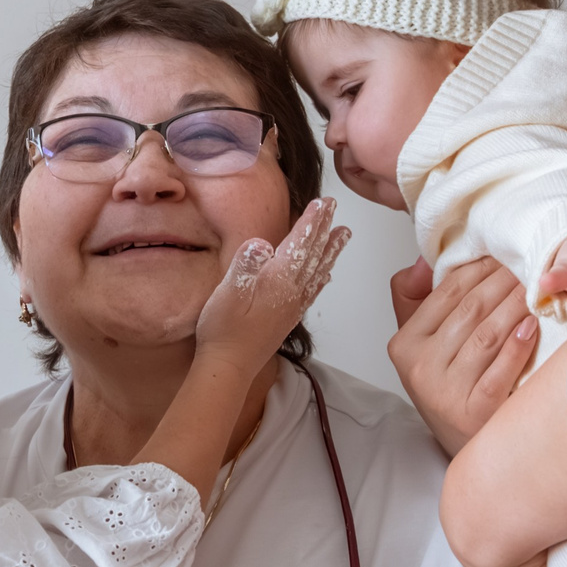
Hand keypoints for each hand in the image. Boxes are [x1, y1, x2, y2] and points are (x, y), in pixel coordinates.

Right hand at [194, 198, 349, 365]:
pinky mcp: (288, 316)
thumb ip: (244, 265)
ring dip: (330, 249)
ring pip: (317, 270)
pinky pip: (312, 290)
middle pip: (312, 253)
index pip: (299, 243)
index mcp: (277, 280)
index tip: (323, 202)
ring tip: (343, 233)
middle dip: (323, 227)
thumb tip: (261, 242)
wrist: (229, 365)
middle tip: (334, 207)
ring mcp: (292, 304)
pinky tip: (325, 273)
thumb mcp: (227, 293)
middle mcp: (291, 290)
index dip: (311, 221)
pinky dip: (321, 276)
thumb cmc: (223, 329)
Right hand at [386, 259, 536, 455]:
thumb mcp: (421, 344)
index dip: (478, 269)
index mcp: (405, 345)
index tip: (503, 257)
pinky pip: (501, 370)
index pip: (445, 292)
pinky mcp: (475, 412)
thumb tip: (422, 261)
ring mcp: (447, 392)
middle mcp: (420, 368)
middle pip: (470, 309)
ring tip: (536, 290)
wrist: (465, 444)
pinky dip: (519, 346)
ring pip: (488, 334)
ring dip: (516, 306)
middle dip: (503, 282)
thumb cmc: (449, 388)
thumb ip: (414, 299)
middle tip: (530, 266)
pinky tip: (532, 327)